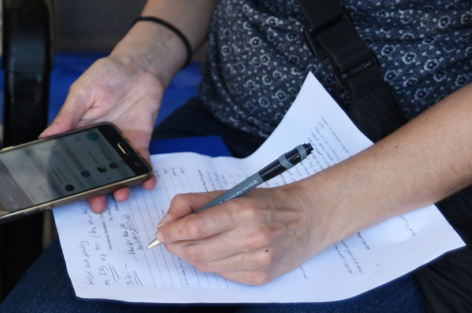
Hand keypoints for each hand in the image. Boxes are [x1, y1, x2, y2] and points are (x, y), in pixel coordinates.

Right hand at [40, 54, 166, 212]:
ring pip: (118, 172)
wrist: (137, 66)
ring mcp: (119, 144)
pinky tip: (146, 181)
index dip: (70, 177)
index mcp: (79, 131)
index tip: (67, 193)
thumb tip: (45, 136)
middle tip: (96, 204)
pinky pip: (142, 162)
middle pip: (96, 173)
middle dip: (95, 191)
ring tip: (120, 195)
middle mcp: (98, 143)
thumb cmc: (106, 74)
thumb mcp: (81, 92)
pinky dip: (145, 173)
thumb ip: (66, 115)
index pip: (72, 159)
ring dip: (120, 187)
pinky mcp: (139, 141)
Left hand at [153, 183, 324, 285]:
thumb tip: (168, 219)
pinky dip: (212, 264)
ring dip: (191, 255)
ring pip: (206, 265)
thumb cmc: (269, 204)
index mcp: (243, 211)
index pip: (196, 227)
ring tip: (191, 243)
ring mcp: (257, 261)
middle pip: (197, 250)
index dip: (172, 231)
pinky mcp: (260, 277)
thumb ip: (196, 203)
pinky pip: (222, 274)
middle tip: (170, 239)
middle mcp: (251, 237)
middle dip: (176, 245)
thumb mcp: (232, 193)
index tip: (162, 231)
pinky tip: (215, 252)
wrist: (309, 219)